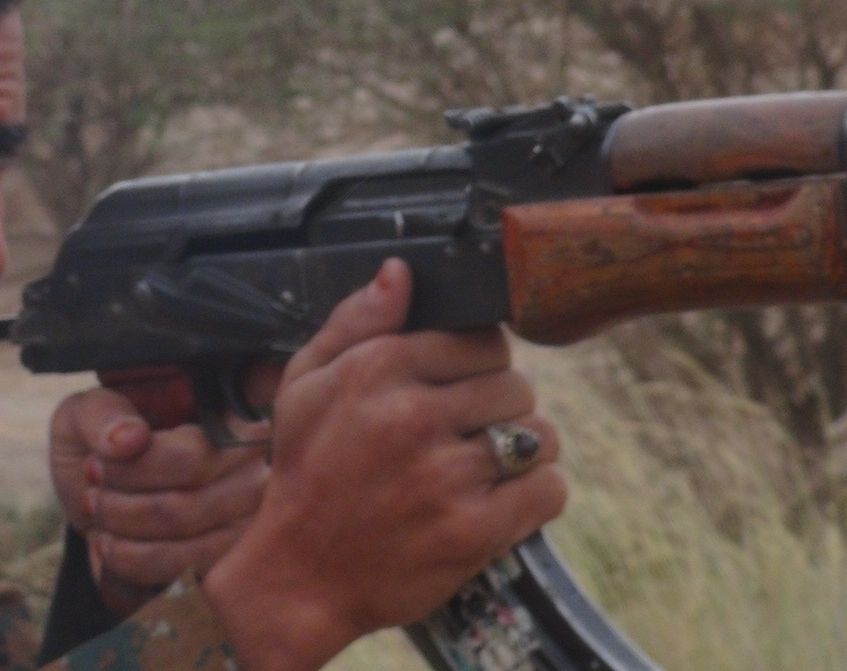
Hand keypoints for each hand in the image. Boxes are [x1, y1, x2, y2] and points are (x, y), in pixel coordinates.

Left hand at [48, 386, 269, 613]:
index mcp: (232, 432)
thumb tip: (129, 439)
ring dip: (122, 547)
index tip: (93, 468)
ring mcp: (245, 536)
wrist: (100, 493)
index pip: (189, 460)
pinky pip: (176, 588)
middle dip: (119, 510)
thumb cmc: (102, 443)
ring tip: (100, 526)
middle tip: (92, 500)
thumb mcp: (87, 414)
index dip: (130, 471)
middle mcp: (254, 483)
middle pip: (181, 512)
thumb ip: (102, 416)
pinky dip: (133, 576)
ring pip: (180, 556)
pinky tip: (114, 554)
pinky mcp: (222, 576)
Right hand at [202, 259, 564, 670]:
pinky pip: (548, 490)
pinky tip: (501, 499)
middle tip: (468, 432)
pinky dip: (536, 494)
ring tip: (487, 466)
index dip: (476, 363)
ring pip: (539, 436)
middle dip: (500, 407)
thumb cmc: (304, 473)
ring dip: (523, 450)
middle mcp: (412, 416)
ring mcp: (446, 476)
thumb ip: (354, 322)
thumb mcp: (303, 384)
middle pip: (516, 385)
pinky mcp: (474, 530)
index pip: (481, 341)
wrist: (299, 575)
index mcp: (376, 370)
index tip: (458, 387)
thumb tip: (400, 271)